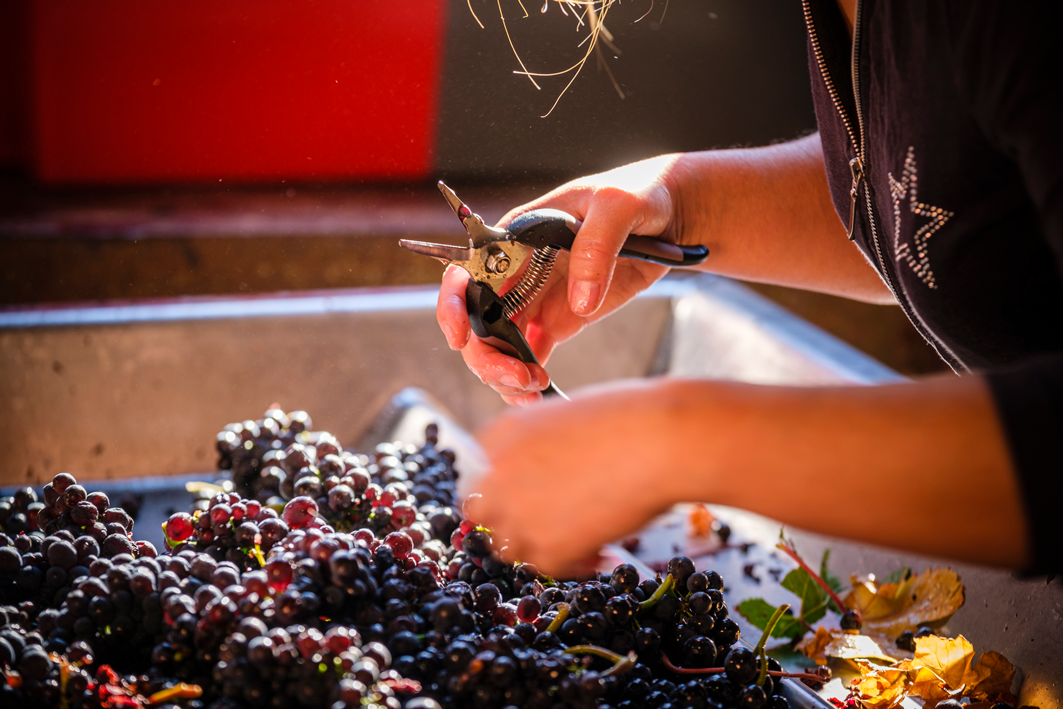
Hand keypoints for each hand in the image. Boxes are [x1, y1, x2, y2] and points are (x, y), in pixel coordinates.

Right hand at [437, 155, 686, 404]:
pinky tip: (538, 392)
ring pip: (498, 344)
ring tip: (533, 388)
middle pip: (477, 319)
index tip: (463, 337)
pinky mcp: (559, 319)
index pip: (467, 270)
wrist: (670, 214)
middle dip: (486, 355)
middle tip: (518, 377)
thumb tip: (580, 299)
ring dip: (504, 372)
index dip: (454, 305)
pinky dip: (527, 378)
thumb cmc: (638, 192)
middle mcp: (518, 270)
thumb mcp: (618, 205)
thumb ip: (596, 246)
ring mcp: (536, 297)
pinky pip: (529, 353)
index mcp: (517, 236)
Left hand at [463, 379, 685, 576]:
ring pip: (509, 547)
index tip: (529, 495)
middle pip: (482, 513)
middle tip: (548, 522)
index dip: (506, 488)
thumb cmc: (627, 418)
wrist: (658, 440)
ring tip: (581, 535)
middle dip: (511, 519)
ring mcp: (517, 515)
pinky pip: (546, 567)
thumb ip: (540, 449)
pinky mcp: (546, 549)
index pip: (481, 474)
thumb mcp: (566, 419)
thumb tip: (543, 479)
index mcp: (499, 435)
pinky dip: (573, 564)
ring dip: (539, 544)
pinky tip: (600, 550)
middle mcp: (496, 475)